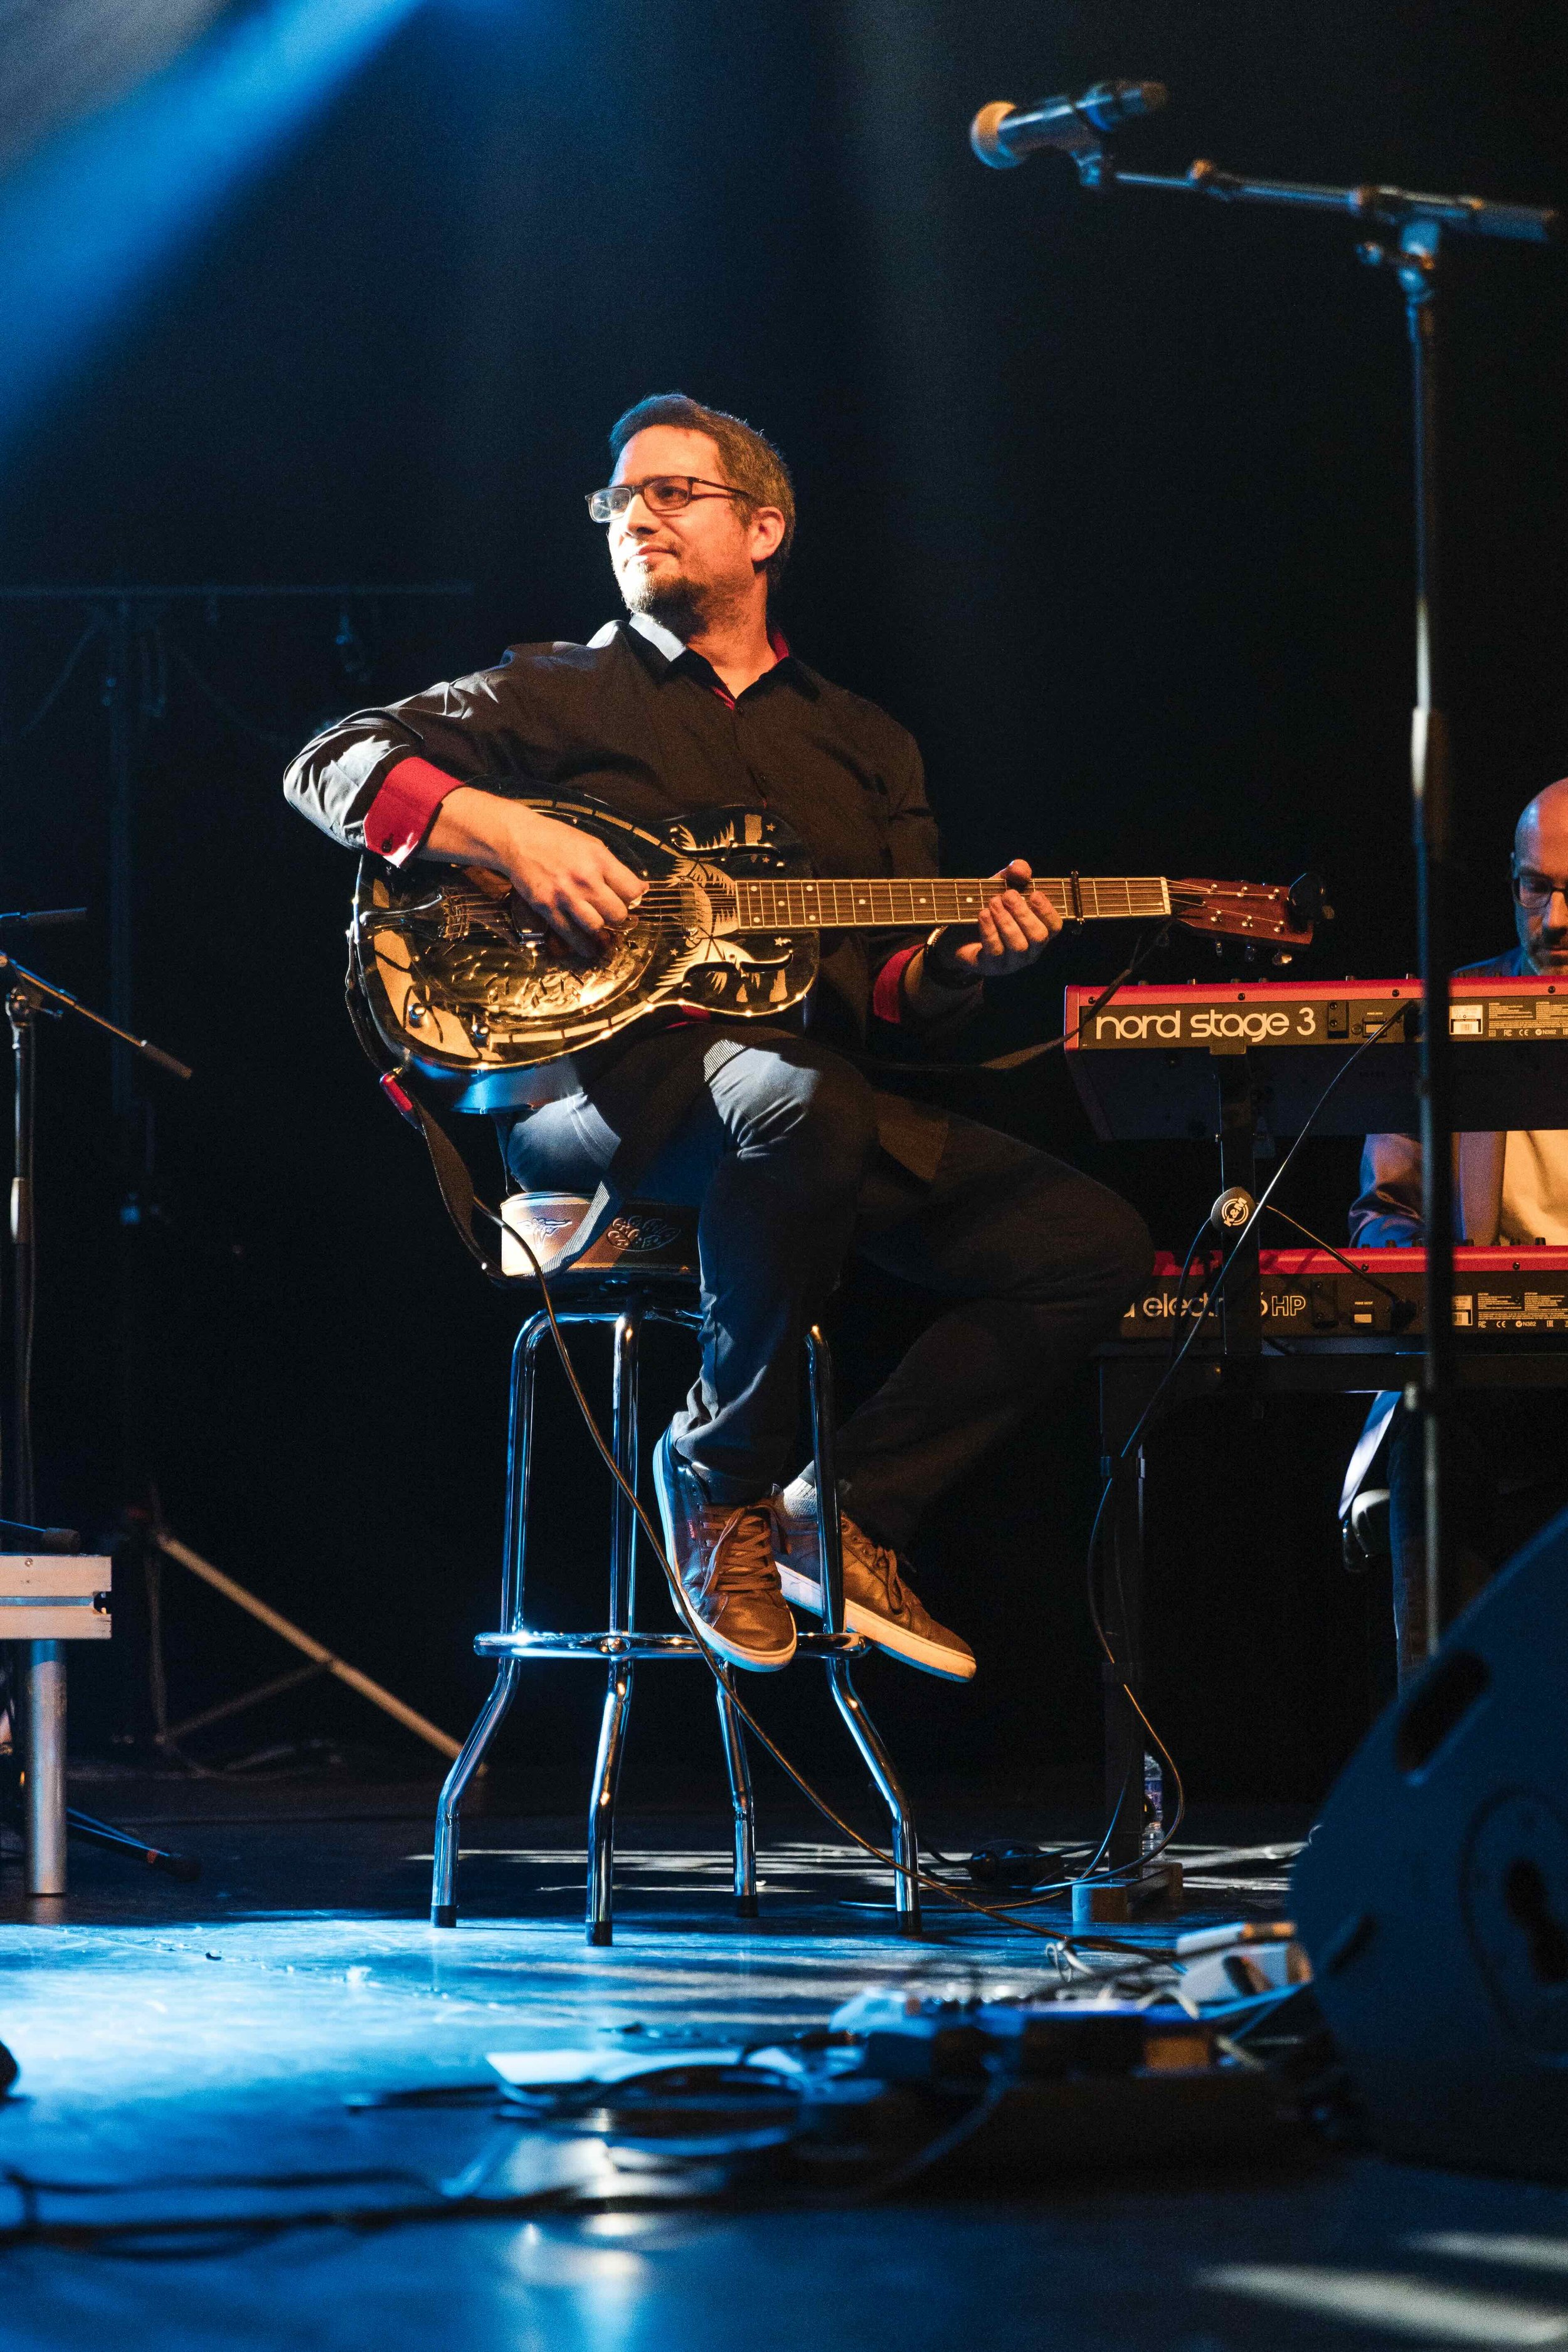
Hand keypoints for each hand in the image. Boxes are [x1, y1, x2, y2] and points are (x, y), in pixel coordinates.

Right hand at [430, 789, 645, 957]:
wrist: (518, 840)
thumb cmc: (555, 839)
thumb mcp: (590, 844)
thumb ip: (613, 867)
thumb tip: (640, 888)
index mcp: (599, 859)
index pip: (632, 890)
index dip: (633, 897)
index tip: (628, 898)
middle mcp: (585, 879)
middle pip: (617, 914)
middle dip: (617, 916)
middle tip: (611, 912)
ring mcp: (566, 896)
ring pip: (597, 927)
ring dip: (601, 930)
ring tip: (600, 929)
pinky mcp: (548, 908)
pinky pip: (571, 935)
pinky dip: (582, 945)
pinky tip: (588, 948)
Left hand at [935, 859, 1062, 981]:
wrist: (959, 934)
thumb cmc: (990, 910)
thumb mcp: (1002, 886)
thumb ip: (1014, 874)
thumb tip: (1021, 871)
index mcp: (1038, 931)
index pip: (1055, 926)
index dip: (1047, 911)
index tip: (1033, 894)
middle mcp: (1030, 950)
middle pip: (1038, 936)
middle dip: (1023, 913)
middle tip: (1007, 896)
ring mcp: (1012, 962)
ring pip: (1018, 945)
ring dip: (1005, 920)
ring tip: (992, 903)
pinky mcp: (992, 967)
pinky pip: (995, 951)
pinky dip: (990, 930)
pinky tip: (983, 915)